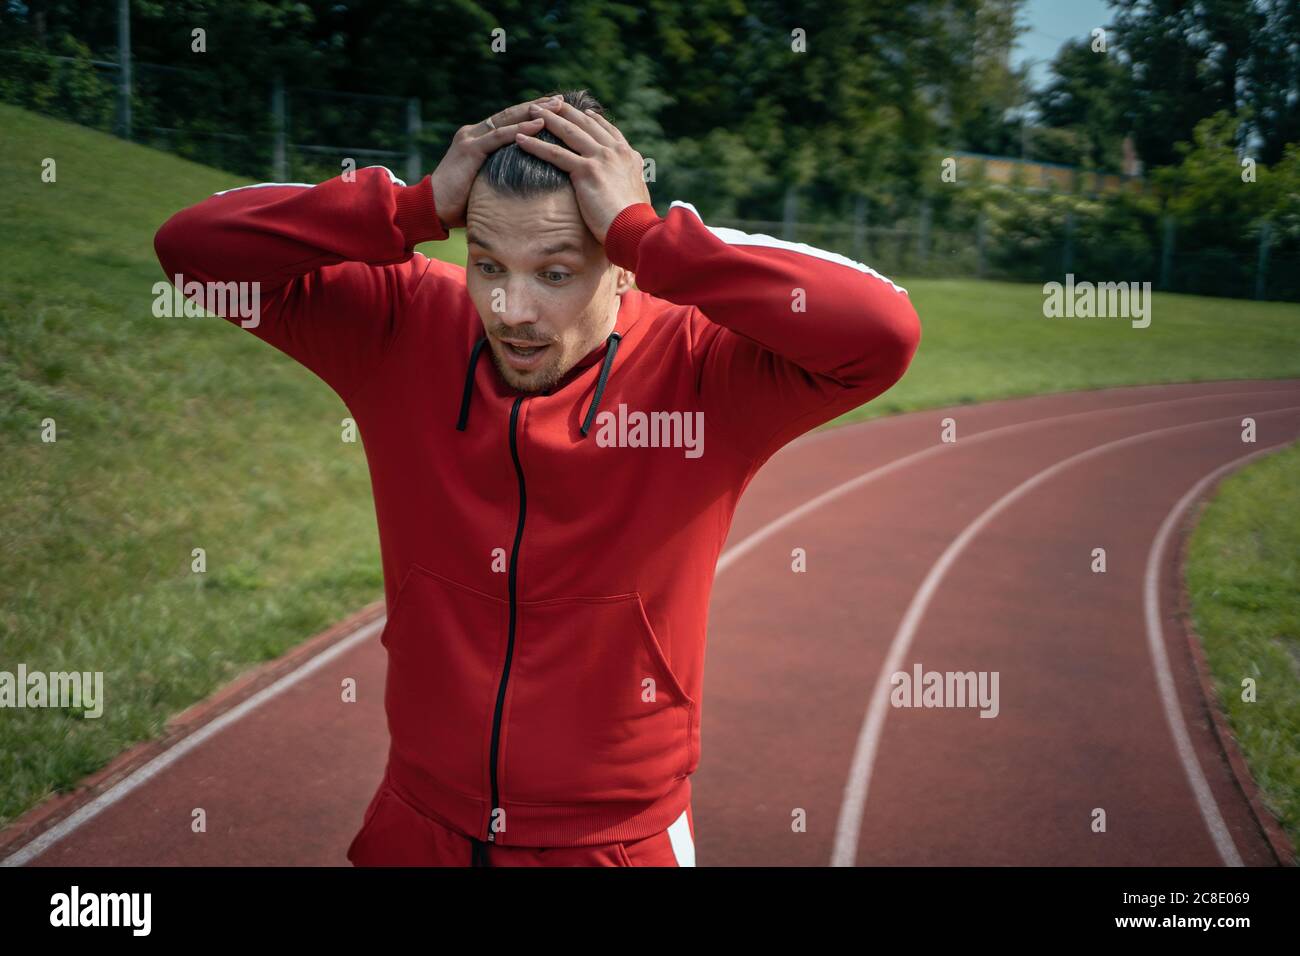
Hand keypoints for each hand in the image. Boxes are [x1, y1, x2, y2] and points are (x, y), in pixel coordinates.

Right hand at [428, 95, 561, 229]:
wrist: (431, 208)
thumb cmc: (460, 204)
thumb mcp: (486, 185)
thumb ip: (502, 176)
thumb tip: (528, 186)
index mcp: (477, 139)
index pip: (509, 122)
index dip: (531, 114)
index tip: (555, 110)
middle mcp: (473, 133)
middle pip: (511, 114)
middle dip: (537, 106)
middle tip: (561, 100)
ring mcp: (471, 138)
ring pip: (507, 120)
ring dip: (534, 112)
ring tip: (557, 107)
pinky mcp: (470, 149)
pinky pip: (499, 136)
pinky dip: (520, 129)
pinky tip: (540, 124)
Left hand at [512, 102, 652, 244]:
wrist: (636, 230)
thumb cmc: (636, 222)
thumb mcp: (638, 195)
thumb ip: (631, 183)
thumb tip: (629, 188)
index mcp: (629, 156)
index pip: (608, 130)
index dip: (594, 120)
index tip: (584, 112)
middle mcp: (615, 151)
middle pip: (585, 124)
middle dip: (565, 111)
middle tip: (549, 103)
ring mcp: (601, 158)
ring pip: (569, 132)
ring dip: (547, 119)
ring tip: (530, 111)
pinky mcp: (586, 171)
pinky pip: (555, 154)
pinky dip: (536, 145)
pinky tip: (520, 139)